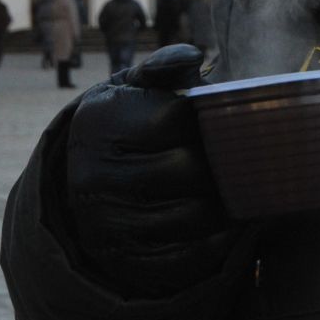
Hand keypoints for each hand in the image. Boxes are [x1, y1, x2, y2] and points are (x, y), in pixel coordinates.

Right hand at [64, 44, 238, 295]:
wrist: (87, 189)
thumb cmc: (127, 126)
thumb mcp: (133, 89)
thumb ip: (163, 67)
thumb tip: (193, 58)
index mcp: (99, 122)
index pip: (174, 117)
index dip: (201, 119)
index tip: (208, 121)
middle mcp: (94, 174)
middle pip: (187, 169)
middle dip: (216, 164)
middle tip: (232, 159)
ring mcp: (106, 223)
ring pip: (195, 215)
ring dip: (223, 204)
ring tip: (232, 190)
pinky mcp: (126, 261)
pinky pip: (190, 255)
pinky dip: (217, 241)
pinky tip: (224, 224)